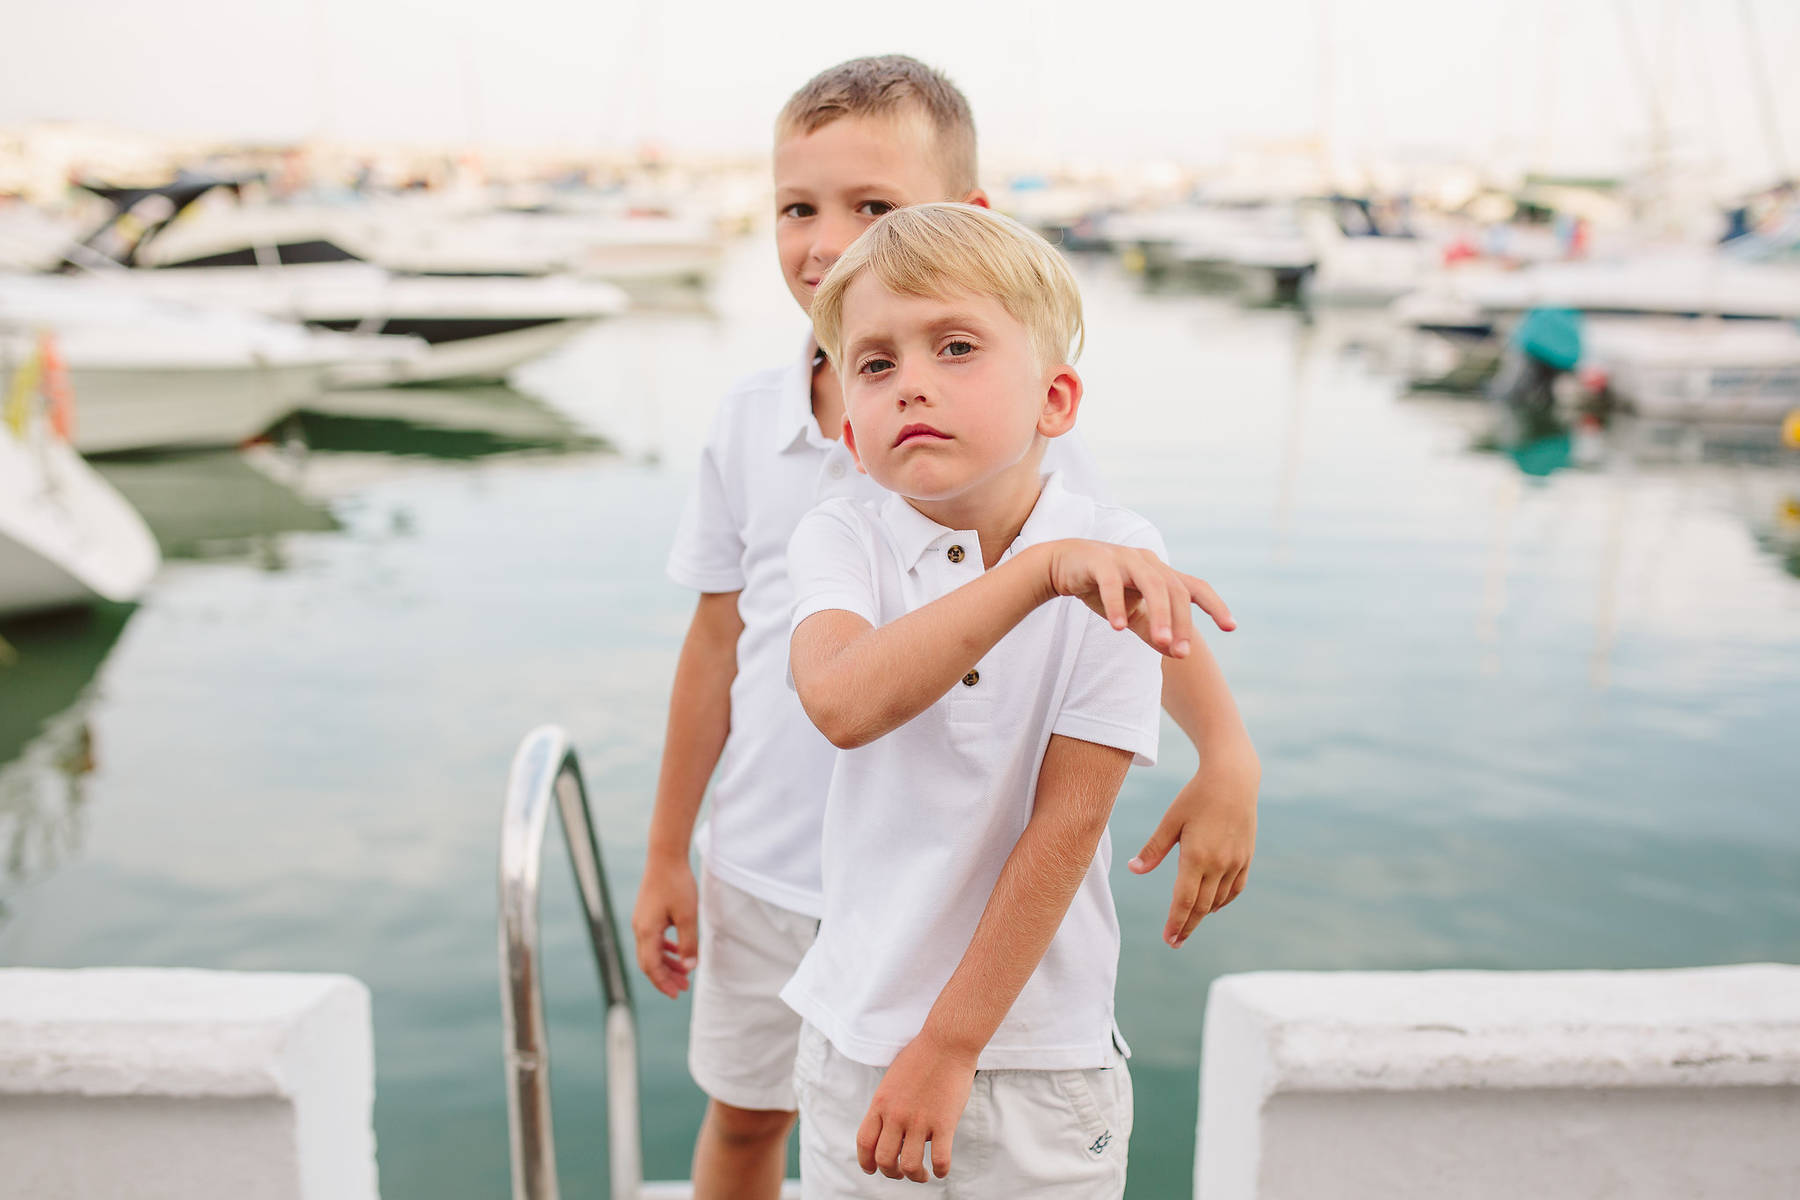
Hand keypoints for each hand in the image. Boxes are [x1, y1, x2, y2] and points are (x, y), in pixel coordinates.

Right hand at [630, 855, 698, 997]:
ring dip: (666, 964)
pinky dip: (665, 949)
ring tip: (683, 974)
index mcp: (646, 931)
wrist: (665, 856)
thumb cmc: (677, 884)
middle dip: (665, 977)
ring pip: (651, 951)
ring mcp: (641, 920)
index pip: (651, 967)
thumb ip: (688, 943)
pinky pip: (653, 939)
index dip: (663, 982)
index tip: (676, 994)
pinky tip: (677, 952)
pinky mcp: (647, 913)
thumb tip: (689, 967)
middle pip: (649, 962)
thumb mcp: (687, 916)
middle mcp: (639, 928)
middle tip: (681, 989)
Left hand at [857, 1031, 977, 1182]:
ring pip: (910, 1165)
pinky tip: (941, 1170)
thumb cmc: (921, 1055)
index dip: (866, 1162)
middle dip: (891, 1173)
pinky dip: (940, 1171)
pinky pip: (940, 1159)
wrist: (947, 1041)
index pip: (864, 1142)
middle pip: (884, 1159)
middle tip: (900, 1173)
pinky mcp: (944, 1123)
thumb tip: (889, 1126)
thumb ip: (887, 1104)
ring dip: (915, 1176)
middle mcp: (896, 1115)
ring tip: (922, 1175)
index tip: (872, 1169)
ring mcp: (920, 1121)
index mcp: (880, 1103)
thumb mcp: (892, 1079)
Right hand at [1041, 540, 1234, 657]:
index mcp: (1159, 572)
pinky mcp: (1099, 561)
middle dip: (1182, 621)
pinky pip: (1112, 584)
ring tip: (1161, 641)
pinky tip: (1117, 628)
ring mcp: (1124, 559)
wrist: (1060, 565)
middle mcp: (1147, 562)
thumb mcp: (1130, 614)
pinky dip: (1116, 605)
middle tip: (1181, 651)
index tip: (1230, 627)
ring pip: (1151, 584)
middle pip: (1174, 590)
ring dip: (1159, 614)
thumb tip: (1177, 652)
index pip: (1194, 587)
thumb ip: (1152, 630)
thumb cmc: (1100, 588)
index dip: (1214, 605)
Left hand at [1129, 745, 1258, 946]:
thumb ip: (1153, 849)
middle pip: (1201, 906)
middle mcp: (1218, 864)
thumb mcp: (1170, 820)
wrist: (1233, 779)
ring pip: (1218, 900)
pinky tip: (1212, 905)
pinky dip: (1223, 901)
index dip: (1175, 922)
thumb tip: (1134, 870)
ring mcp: (1235, 862)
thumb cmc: (1195, 797)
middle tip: (1175, 942)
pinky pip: (1235, 888)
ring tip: (1188, 924)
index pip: (1183, 900)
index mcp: (1196, 857)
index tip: (1168, 939)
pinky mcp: (1246, 857)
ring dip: (1203, 914)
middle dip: (1187, 926)